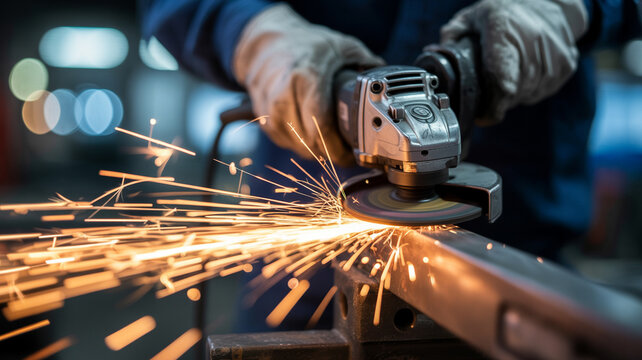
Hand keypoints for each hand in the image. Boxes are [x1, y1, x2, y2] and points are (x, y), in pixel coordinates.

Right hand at [233, 4, 383, 164]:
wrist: (265, 43)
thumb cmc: (304, 44)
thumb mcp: (340, 46)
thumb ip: (366, 62)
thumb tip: (387, 78)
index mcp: (306, 78)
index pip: (321, 127)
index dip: (338, 149)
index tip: (351, 154)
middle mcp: (284, 95)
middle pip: (310, 142)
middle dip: (331, 152)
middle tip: (346, 152)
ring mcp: (270, 108)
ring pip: (297, 146)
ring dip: (316, 150)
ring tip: (330, 144)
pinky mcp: (263, 117)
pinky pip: (285, 142)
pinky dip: (300, 144)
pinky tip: (311, 136)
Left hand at [441, 0, 587, 124]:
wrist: (551, 2)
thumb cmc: (506, 11)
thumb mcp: (473, 17)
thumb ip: (452, 36)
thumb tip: (433, 56)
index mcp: (504, 32)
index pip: (501, 82)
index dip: (492, 107)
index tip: (482, 116)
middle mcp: (532, 44)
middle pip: (511, 94)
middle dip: (496, 98)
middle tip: (490, 84)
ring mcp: (553, 57)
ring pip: (526, 96)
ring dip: (513, 94)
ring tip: (509, 71)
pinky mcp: (566, 66)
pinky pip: (541, 91)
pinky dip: (529, 89)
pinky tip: (524, 70)